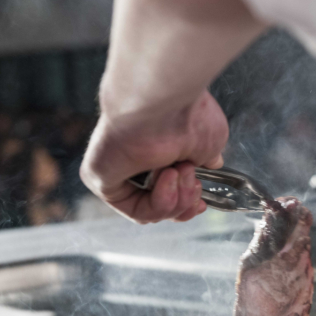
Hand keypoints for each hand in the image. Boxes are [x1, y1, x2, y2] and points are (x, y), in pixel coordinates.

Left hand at [80, 90, 227, 223]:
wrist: (163, 103)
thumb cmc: (185, 113)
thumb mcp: (209, 141)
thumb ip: (206, 157)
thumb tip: (212, 163)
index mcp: (158, 151)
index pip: (170, 190)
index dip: (188, 202)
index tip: (202, 202)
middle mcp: (136, 161)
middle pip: (163, 207)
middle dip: (185, 202)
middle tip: (194, 183)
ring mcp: (118, 173)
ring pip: (153, 212)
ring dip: (177, 199)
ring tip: (181, 172)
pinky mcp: (103, 181)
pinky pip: (136, 210)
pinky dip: (159, 201)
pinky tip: (167, 177)